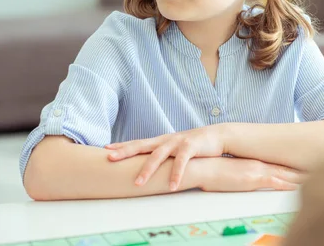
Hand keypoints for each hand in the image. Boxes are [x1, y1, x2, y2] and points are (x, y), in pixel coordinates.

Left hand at [105, 125, 226, 190]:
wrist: (217, 136)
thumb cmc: (194, 146)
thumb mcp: (175, 149)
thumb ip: (162, 154)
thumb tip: (148, 166)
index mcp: (161, 141)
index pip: (138, 142)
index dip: (122, 146)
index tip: (105, 149)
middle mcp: (166, 140)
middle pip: (142, 145)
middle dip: (125, 152)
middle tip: (110, 159)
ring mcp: (178, 142)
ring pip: (159, 155)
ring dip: (148, 170)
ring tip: (138, 183)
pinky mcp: (191, 146)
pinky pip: (182, 161)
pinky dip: (176, 174)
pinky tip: (172, 186)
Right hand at [194, 157, 305, 191]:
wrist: (204, 167)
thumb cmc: (213, 172)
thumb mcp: (231, 173)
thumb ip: (241, 176)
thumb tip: (244, 180)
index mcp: (256, 163)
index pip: (280, 166)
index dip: (294, 168)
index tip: (305, 169)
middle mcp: (261, 165)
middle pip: (288, 169)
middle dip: (303, 171)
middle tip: (317, 170)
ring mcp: (260, 171)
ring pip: (287, 175)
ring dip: (301, 177)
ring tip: (316, 176)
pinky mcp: (256, 179)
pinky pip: (278, 183)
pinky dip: (290, 185)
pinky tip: (301, 186)